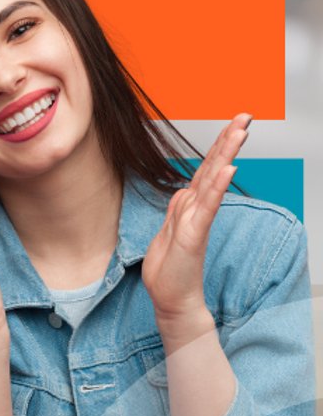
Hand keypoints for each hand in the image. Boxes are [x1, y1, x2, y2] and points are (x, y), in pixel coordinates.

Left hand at [142, 113, 249, 326]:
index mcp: (188, 204)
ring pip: (212, 179)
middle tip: (246, 116)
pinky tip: (229, 168)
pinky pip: (206, 205)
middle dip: (229, 139)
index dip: (218, 144)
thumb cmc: (170, 268)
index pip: (205, 167)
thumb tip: (185, 191)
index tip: (234, 122)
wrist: (172, 299)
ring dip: (226, 153)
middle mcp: (195, 207)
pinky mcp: (194, 233)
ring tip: (241, 130)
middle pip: (214, 166)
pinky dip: (217, 186)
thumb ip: (179, 209)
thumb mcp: (168, 230)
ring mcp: (196, 219)